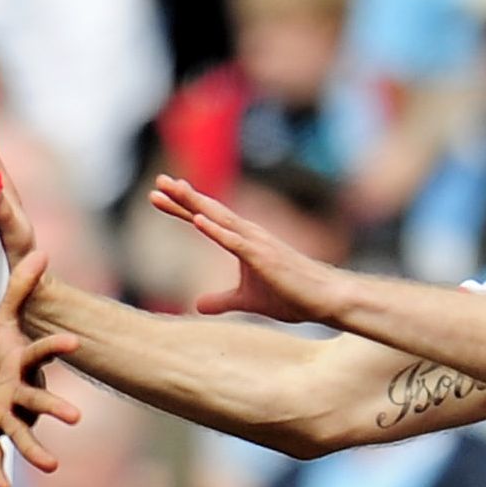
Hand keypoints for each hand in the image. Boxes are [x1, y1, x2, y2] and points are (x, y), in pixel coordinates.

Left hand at [0, 247, 80, 486]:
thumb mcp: (3, 314)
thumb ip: (21, 286)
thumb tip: (42, 249)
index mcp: (24, 364)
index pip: (40, 352)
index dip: (55, 347)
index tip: (74, 342)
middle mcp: (21, 393)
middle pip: (38, 400)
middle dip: (54, 407)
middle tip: (76, 417)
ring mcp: (7, 416)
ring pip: (22, 433)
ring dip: (35, 450)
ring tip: (51, 467)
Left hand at [149, 174, 349, 324]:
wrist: (326, 300)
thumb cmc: (292, 296)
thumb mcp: (246, 302)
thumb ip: (222, 301)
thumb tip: (198, 305)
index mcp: (243, 242)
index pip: (206, 220)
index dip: (182, 208)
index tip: (159, 195)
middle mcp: (249, 235)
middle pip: (209, 211)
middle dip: (183, 196)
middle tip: (159, 181)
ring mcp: (257, 244)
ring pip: (220, 219)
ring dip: (195, 204)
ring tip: (173, 189)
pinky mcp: (264, 258)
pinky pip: (236, 242)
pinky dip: (216, 231)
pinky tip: (198, 220)